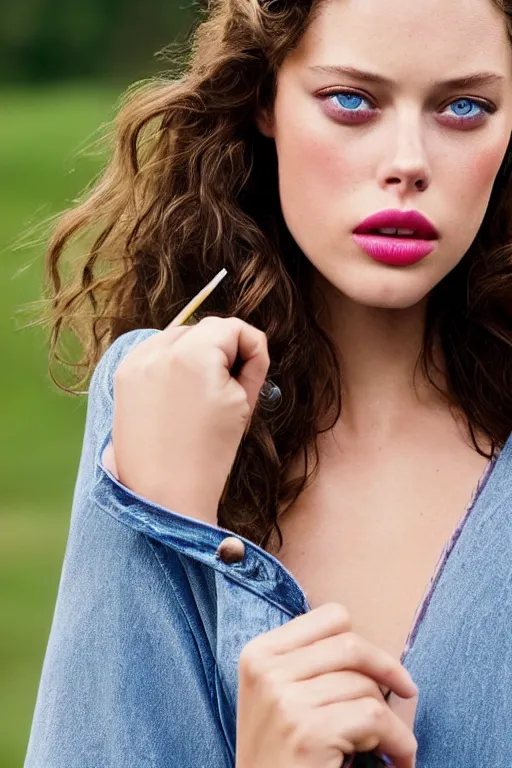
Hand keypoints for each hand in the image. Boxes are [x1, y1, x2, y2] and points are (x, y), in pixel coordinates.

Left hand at [108, 316, 269, 521]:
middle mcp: (158, 350)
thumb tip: (246, 346)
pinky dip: (170, 364)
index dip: (251, 347)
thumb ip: (249, 363)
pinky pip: (154, 353)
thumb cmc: (211, 454)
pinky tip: (177, 396)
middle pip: (204, 327)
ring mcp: (135, 362)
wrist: (164, 495)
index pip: (232, 326)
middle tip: (227, 388)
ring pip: (178, 336)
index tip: (251, 374)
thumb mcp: (243, 403)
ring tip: (199, 395)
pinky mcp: (122, 377)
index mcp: (194, 355)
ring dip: (194, 354)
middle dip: (221, 350)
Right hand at [236, 603, 417, 767]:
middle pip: (352, 646)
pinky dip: (399, 741)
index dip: (364, 643)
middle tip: (406, 694)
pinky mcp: (308, 731)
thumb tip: (373, 652)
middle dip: (388, 672)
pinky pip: (375, 718)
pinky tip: (398, 760)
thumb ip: (309, 665)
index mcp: (259, 653)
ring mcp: (284, 699)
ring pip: (366, 685)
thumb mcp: (278, 699)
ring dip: (391, 719)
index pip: (331, 617)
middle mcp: (267, 670)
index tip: (380, 668)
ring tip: (390, 744)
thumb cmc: (280, 758)